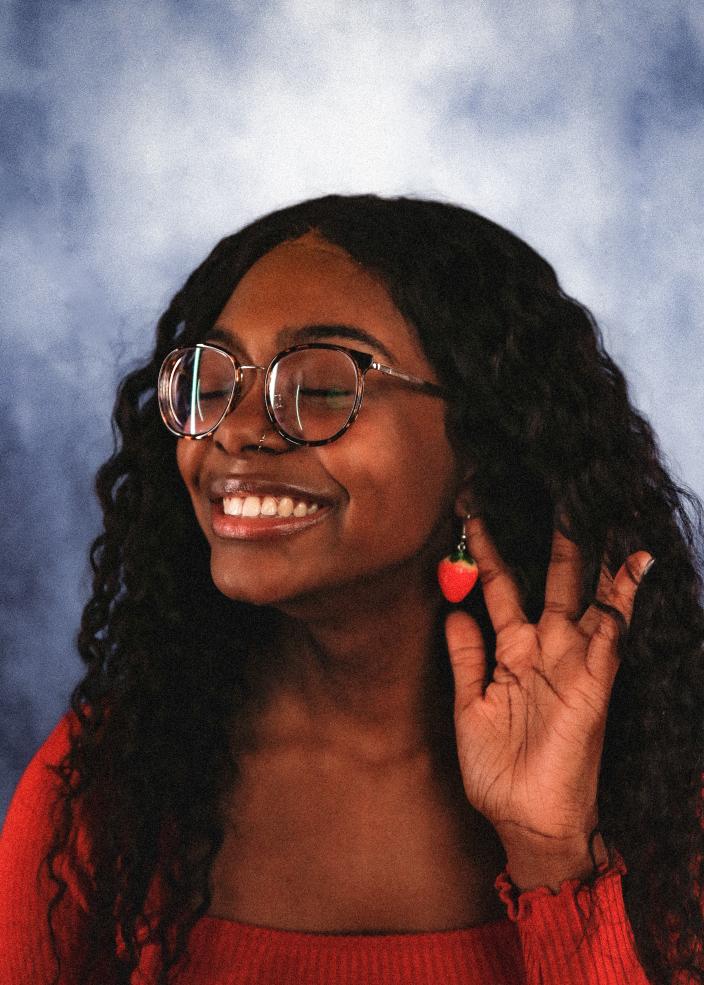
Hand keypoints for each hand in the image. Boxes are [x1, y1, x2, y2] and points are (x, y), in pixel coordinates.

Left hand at [445, 516, 651, 886]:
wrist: (526, 821)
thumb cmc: (497, 771)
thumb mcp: (470, 707)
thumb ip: (466, 658)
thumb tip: (453, 610)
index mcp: (512, 654)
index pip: (501, 588)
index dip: (489, 552)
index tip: (475, 513)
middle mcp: (544, 650)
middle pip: (550, 581)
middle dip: (550, 539)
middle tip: (549, 488)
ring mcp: (572, 662)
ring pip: (585, 596)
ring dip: (593, 554)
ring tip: (598, 508)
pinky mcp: (594, 681)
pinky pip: (610, 632)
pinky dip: (623, 597)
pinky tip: (635, 562)